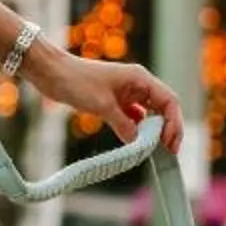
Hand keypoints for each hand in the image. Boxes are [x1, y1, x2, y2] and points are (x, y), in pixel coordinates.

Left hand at [33, 49, 186, 152]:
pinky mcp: (115, 101)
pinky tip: (135, 141)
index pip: (169, 101)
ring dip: (153, 131)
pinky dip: (137, 129)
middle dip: (168, 129)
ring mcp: (127, 92)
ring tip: (154, 150)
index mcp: (140, 78)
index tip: (169, 143)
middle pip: (163, 108)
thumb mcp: (103, 106)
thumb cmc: (77, 81)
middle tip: (168, 151)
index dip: (174, 123)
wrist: (52, 73)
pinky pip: (134, 117)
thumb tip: (139, 144)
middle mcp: (137, 84)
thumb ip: (124, 125)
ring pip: (150, 114)